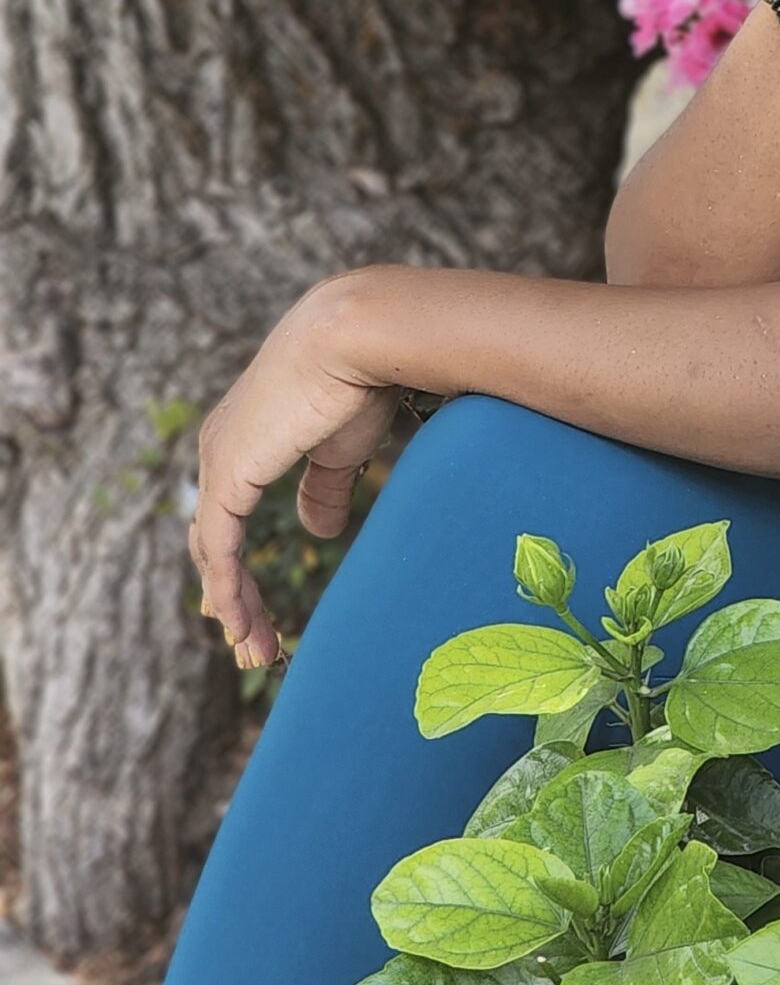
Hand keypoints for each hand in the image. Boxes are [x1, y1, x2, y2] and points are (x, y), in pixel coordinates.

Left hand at [187, 278, 403, 669]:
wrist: (358, 336)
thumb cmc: (361, 378)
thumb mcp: (341, 447)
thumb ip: (323, 489)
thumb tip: (319, 531)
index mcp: (244, 438)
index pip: (230, 517)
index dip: (240, 567)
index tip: (257, 612)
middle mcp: (220, 449)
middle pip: (214, 542)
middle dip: (233, 598)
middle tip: (255, 644)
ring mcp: (218, 463)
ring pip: (214, 553)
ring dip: (234, 605)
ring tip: (255, 648)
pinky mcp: (227, 477)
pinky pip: (220, 549)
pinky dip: (230, 591)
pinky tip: (242, 623)